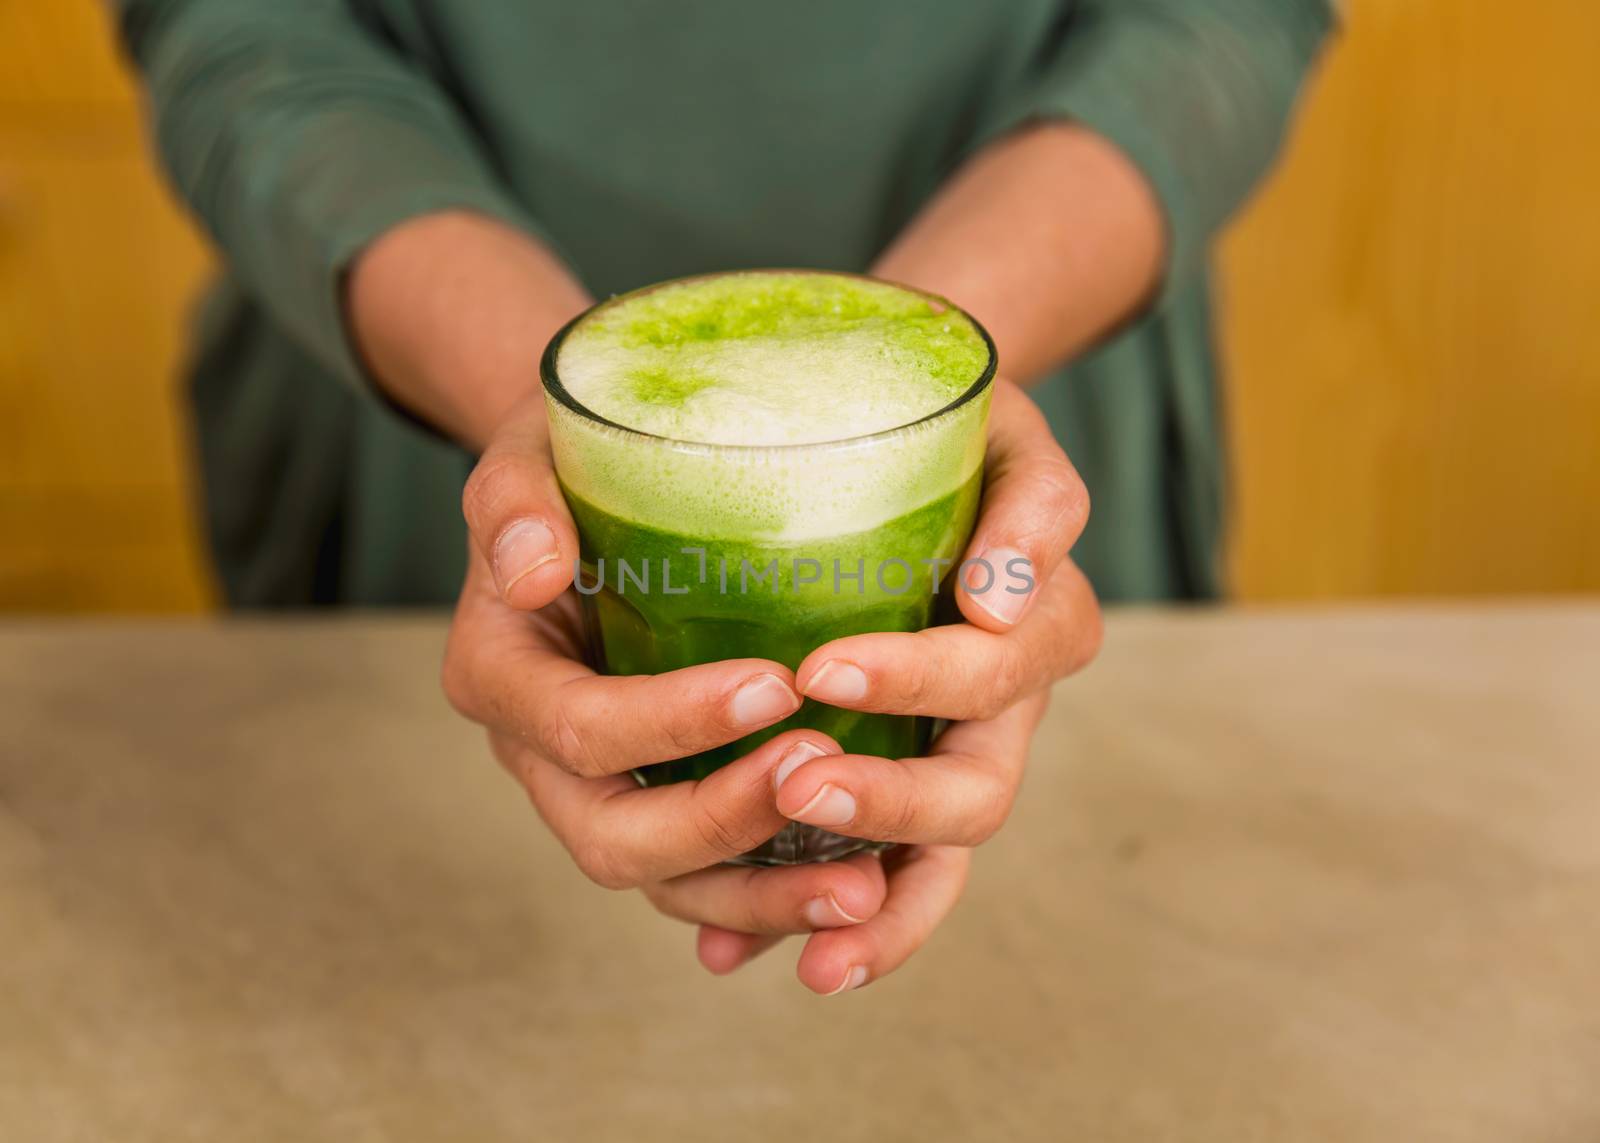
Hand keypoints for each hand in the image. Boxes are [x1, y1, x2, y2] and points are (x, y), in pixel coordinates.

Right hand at [441, 396, 892, 964]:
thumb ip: (514, 502)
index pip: (580, 728)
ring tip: (863, 887)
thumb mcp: (528, 453)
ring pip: (670, 883)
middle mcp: (541, 754)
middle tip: (823, 774)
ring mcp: (601, 790)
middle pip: (617, 836)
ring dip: (764, 896)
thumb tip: (532, 571)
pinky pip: (711, 878)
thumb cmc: (568, 458)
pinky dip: (775, 895)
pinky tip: (861, 886)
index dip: (671, 722)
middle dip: (722, 823)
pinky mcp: (660, 802)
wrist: (591, 487)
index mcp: (500, 674)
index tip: (779, 682)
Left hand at [701, 380, 1101, 991]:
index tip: (822, 665)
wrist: (888, 432)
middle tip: (801, 788)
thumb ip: (1030, 499)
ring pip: (930, 864)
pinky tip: (732, 960)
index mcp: (1033, 617)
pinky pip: (864, 872)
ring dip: (872, 913)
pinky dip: (813, 923)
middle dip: (894, 806)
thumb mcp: (996, 424)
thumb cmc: (938, 419)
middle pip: (975, 793)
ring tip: (810, 959)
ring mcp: (940, 752)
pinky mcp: (882, 779)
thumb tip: (999, 598)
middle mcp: (994, 704)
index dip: (922, 679)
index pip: (999, 667)